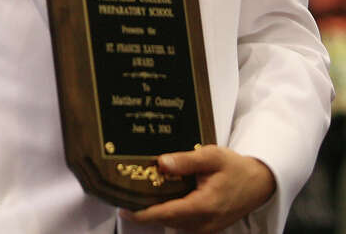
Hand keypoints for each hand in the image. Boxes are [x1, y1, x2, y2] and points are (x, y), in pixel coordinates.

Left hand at [121, 145, 275, 232]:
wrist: (259, 183)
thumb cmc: (236, 168)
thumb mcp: (212, 156)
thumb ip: (186, 160)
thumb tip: (161, 163)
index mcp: (205, 205)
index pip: (168, 213)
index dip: (144, 214)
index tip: (125, 209)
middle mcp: (205, 222)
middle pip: (167, 221)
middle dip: (146, 211)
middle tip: (126, 195)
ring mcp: (207, 228)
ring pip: (174, 224)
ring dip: (157, 213)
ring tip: (140, 196)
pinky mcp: (207, 228)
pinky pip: (182, 225)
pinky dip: (169, 214)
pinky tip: (160, 200)